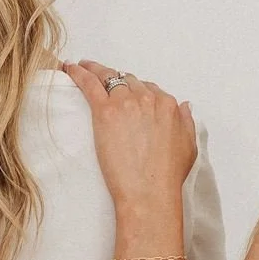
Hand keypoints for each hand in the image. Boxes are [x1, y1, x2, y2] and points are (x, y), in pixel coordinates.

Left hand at [64, 60, 197, 215]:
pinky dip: (79, 73)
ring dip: (95, 70)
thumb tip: (184, 106)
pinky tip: (70, 68)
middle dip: (116, 80)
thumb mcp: (188, 146)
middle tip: (102, 81)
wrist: (149, 192)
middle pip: (128, 80)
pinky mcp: (105, 111)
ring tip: (83, 67)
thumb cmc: (167, 176)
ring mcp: (126, 103)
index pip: (148, 88)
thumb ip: (187, 122)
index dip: (135, 90)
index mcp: (168, 105)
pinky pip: (90, 84)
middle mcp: (148, 98)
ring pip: (109, 76)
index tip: (126, 93)